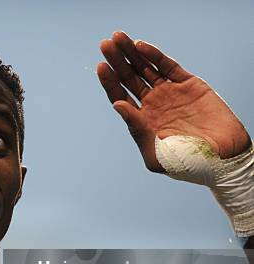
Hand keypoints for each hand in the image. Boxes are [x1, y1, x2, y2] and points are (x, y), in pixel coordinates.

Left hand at [97, 31, 250, 171]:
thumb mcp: (156, 153)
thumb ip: (136, 128)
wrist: (224, 160)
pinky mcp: (189, 85)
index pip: (120, 96)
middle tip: (105, 44)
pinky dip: (154, 56)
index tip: (100, 66)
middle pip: (129, 78)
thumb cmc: (188, 164)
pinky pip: (168, 66)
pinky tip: (140, 46)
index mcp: (141, 121)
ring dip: (131, 53)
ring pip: (145, 68)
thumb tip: (117, 104)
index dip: (109, 82)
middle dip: (117, 61)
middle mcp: (153, 105)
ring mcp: (170, 93)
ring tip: (118, 38)